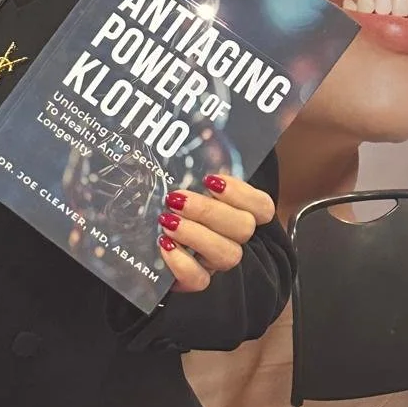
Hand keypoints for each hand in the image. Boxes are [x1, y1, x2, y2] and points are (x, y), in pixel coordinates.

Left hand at [157, 175, 275, 294]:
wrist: (145, 248)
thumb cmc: (170, 206)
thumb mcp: (184, 182)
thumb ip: (199, 166)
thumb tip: (218, 125)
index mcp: (237, 212)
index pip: (261, 206)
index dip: (241, 193)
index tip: (211, 181)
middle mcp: (233, 239)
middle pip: (243, 228)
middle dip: (208, 211)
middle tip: (176, 199)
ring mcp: (216, 262)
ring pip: (228, 254)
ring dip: (195, 234)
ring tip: (167, 221)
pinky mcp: (195, 281)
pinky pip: (200, 280)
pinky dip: (182, 263)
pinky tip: (164, 246)